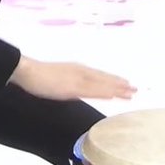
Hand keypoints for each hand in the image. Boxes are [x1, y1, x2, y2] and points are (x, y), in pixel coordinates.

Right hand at [9, 56, 135, 100]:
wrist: (28, 71)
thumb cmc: (39, 76)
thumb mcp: (59, 79)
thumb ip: (70, 84)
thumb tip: (78, 91)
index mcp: (78, 70)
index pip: (99, 76)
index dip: (113, 80)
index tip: (125, 84)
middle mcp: (81, 72)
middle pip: (104, 79)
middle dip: (120, 84)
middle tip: (135, 89)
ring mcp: (77, 79)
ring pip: (102, 85)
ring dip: (117, 88)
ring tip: (131, 92)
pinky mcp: (72, 87)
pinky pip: (92, 91)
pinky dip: (104, 92)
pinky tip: (113, 95)